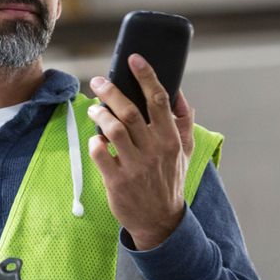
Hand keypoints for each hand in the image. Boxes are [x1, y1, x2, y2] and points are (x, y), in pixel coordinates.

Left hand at [87, 54, 194, 250]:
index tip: (134, 59)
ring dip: (99, 114)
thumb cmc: (170, 180)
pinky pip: (100, 153)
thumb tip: (180, 93)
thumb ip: (183, 121)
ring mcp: (135, 166)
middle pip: (130, 111)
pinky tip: (96, 139)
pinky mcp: (117, 181)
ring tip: (93, 109)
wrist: (161, 221)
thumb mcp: (186, 151)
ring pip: (113, 129)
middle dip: (111, 91)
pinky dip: (94, 142)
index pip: (160, 100)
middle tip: (98, 81)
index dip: (146, 76)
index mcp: (171, 139)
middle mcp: (154, 150)